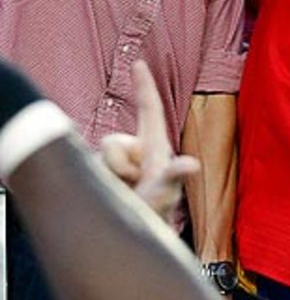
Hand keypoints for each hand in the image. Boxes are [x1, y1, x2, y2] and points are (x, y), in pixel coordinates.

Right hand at [98, 61, 199, 220]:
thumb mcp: (162, 195)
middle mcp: (136, 151)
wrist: (130, 236)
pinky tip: (110, 195)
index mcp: (155, 147)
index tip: (139, 63)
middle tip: (132, 187)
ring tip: (124, 194)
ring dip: (107, 178)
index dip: (144, 85)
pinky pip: (88, 169)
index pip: (150, 109)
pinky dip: (96, 182)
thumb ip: (171, 178)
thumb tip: (191, 164)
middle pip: (111, 143)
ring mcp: (118, 163)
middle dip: (116, 165)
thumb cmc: (152, 215)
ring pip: (98, 158)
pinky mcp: (102, 173)